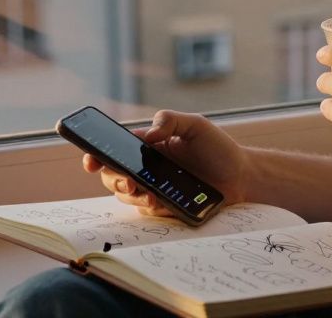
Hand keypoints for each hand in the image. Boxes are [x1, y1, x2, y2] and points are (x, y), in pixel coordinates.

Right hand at [82, 110, 251, 217]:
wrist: (241, 177)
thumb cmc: (218, 148)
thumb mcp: (196, 125)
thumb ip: (170, 120)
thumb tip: (148, 134)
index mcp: (148, 145)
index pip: (114, 148)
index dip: (96, 154)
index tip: (91, 159)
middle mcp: (145, 167)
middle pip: (113, 175)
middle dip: (114, 179)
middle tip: (128, 182)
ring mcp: (153, 188)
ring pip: (126, 196)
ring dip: (131, 196)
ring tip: (148, 194)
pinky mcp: (164, 206)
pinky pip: (146, 211)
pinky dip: (150, 207)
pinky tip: (161, 202)